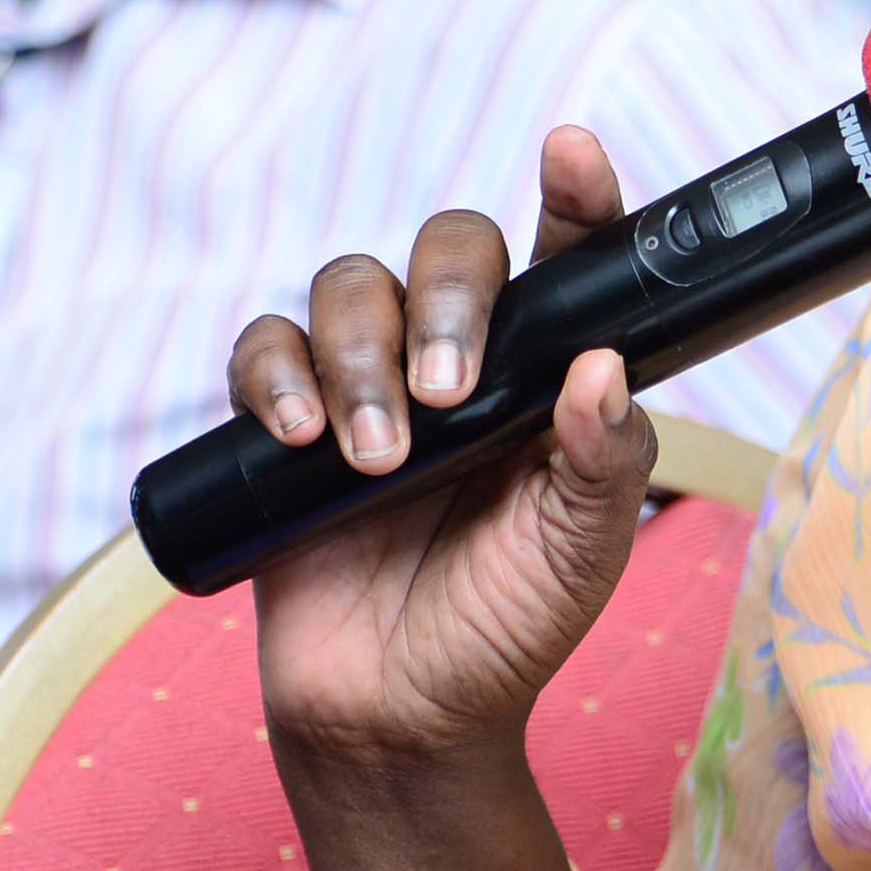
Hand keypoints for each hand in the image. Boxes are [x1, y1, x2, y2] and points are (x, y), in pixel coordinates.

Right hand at [235, 125, 656, 773]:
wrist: (400, 718)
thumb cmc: (508, 624)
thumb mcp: (583, 550)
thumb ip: (606, 458)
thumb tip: (603, 365)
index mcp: (549, 373)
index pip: (568, 259)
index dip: (575, 195)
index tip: (569, 153)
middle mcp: (464, 359)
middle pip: (450, 249)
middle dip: (448, 297)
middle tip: (451, 390)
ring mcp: (372, 382)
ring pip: (350, 285)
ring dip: (361, 354)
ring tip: (380, 456)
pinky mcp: (289, 420)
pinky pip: (264, 348)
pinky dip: (278, 374)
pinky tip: (303, 435)